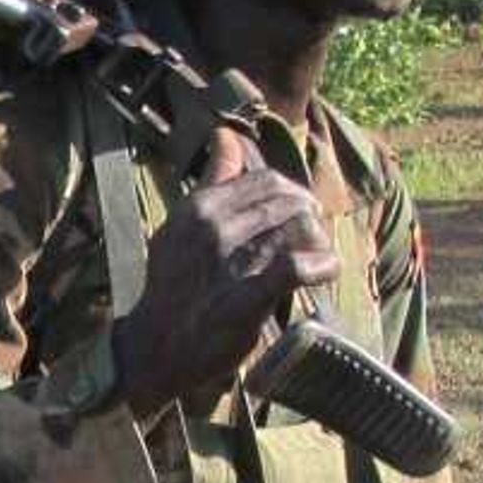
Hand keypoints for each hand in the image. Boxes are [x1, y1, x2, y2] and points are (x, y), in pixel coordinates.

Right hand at [108, 160, 336, 413]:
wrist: (156, 347)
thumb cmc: (173, 287)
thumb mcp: (182, 227)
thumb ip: (211, 182)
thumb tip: (226, 135)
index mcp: (199, 207)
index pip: (266, 180)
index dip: (291, 194)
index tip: (298, 214)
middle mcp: (213, 228)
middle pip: (287, 202)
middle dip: (310, 217)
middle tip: (314, 236)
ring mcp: (229, 262)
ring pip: (297, 229)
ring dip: (318, 242)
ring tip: (318, 257)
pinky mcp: (246, 297)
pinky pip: (296, 268)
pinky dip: (321, 266)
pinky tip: (327, 271)